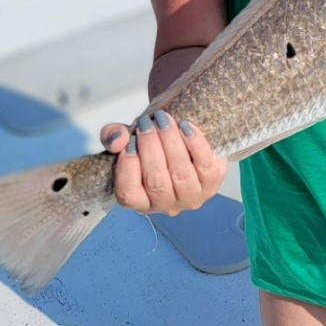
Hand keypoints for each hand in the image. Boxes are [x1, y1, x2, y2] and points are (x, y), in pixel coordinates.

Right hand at [100, 112, 227, 215]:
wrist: (183, 130)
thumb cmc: (152, 140)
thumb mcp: (128, 136)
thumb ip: (113, 136)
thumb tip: (118, 140)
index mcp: (140, 201)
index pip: (129, 194)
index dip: (128, 168)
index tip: (130, 141)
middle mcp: (166, 205)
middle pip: (157, 182)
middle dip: (151, 148)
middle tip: (147, 123)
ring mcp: (191, 197)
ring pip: (181, 175)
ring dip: (171, 144)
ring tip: (164, 120)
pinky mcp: (213, 182)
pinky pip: (206, 166)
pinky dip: (196, 144)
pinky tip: (186, 126)